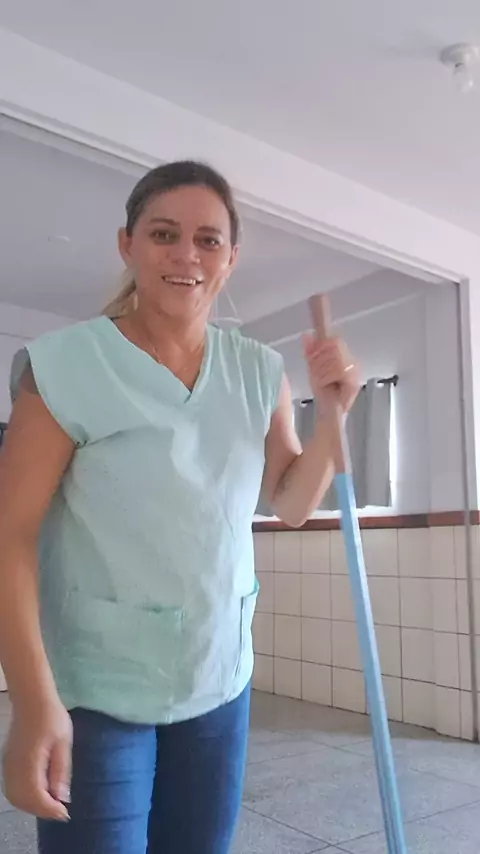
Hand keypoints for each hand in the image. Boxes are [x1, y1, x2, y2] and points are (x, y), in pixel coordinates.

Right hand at [2, 697, 71, 820]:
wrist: (31, 699)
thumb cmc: (51, 717)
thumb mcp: (64, 742)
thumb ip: (61, 770)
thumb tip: (62, 797)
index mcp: (30, 762)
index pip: (36, 796)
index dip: (50, 809)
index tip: (65, 813)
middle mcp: (14, 767)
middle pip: (23, 801)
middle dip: (41, 810)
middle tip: (60, 811)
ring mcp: (8, 765)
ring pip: (14, 797)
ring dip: (31, 806)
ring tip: (51, 803)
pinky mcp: (7, 762)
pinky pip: (11, 788)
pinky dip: (24, 797)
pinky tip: (39, 793)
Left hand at [303, 334, 360, 413]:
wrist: (329, 411)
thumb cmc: (324, 391)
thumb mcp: (313, 368)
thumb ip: (311, 352)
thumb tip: (306, 335)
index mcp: (343, 356)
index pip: (334, 341)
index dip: (321, 342)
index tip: (314, 341)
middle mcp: (351, 361)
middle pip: (333, 348)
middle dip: (318, 360)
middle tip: (316, 373)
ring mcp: (354, 371)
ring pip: (334, 360)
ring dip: (322, 372)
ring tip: (321, 381)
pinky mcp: (354, 381)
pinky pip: (337, 371)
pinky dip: (326, 379)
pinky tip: (326, 385)